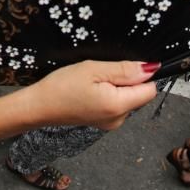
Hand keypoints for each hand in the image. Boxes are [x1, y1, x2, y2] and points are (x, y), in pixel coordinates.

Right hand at [29, 60, 157, 129]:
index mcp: (118, 106)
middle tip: (101, 73)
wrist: (39, 106)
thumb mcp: (93, 70)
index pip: (149, 90)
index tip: (124, 67)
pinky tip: (90, 90)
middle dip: (126, 80)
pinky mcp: (103, 122)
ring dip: (116, 87)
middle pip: (138, 94)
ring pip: (127, 98)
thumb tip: (150, 69)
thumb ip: (124, 70)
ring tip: (93, 82)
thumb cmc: (62, 86)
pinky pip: (116, 104)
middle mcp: (119, 119)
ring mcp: (111, 123)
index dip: (142, 75)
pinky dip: (108, 94)